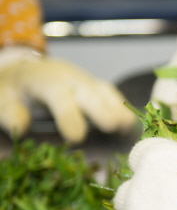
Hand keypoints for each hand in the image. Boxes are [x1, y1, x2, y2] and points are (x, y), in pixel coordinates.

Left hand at [0, 48, 135, 142]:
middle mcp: (70, 77)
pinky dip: (123, 109)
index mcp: (45, 79)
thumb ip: (9, 112)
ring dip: (119, 109)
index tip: (77, 137)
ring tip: (130, 128)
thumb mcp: (2, 98)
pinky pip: (113, 96)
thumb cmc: (14, 90)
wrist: (26, 72)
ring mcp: (87, 81)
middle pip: (89, 91)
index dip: (69, 114)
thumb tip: (21, 126)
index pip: (58, 94)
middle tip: (113, 127)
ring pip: (105, 92)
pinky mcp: (97, 88)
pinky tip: (132, 126)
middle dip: (102, 109)